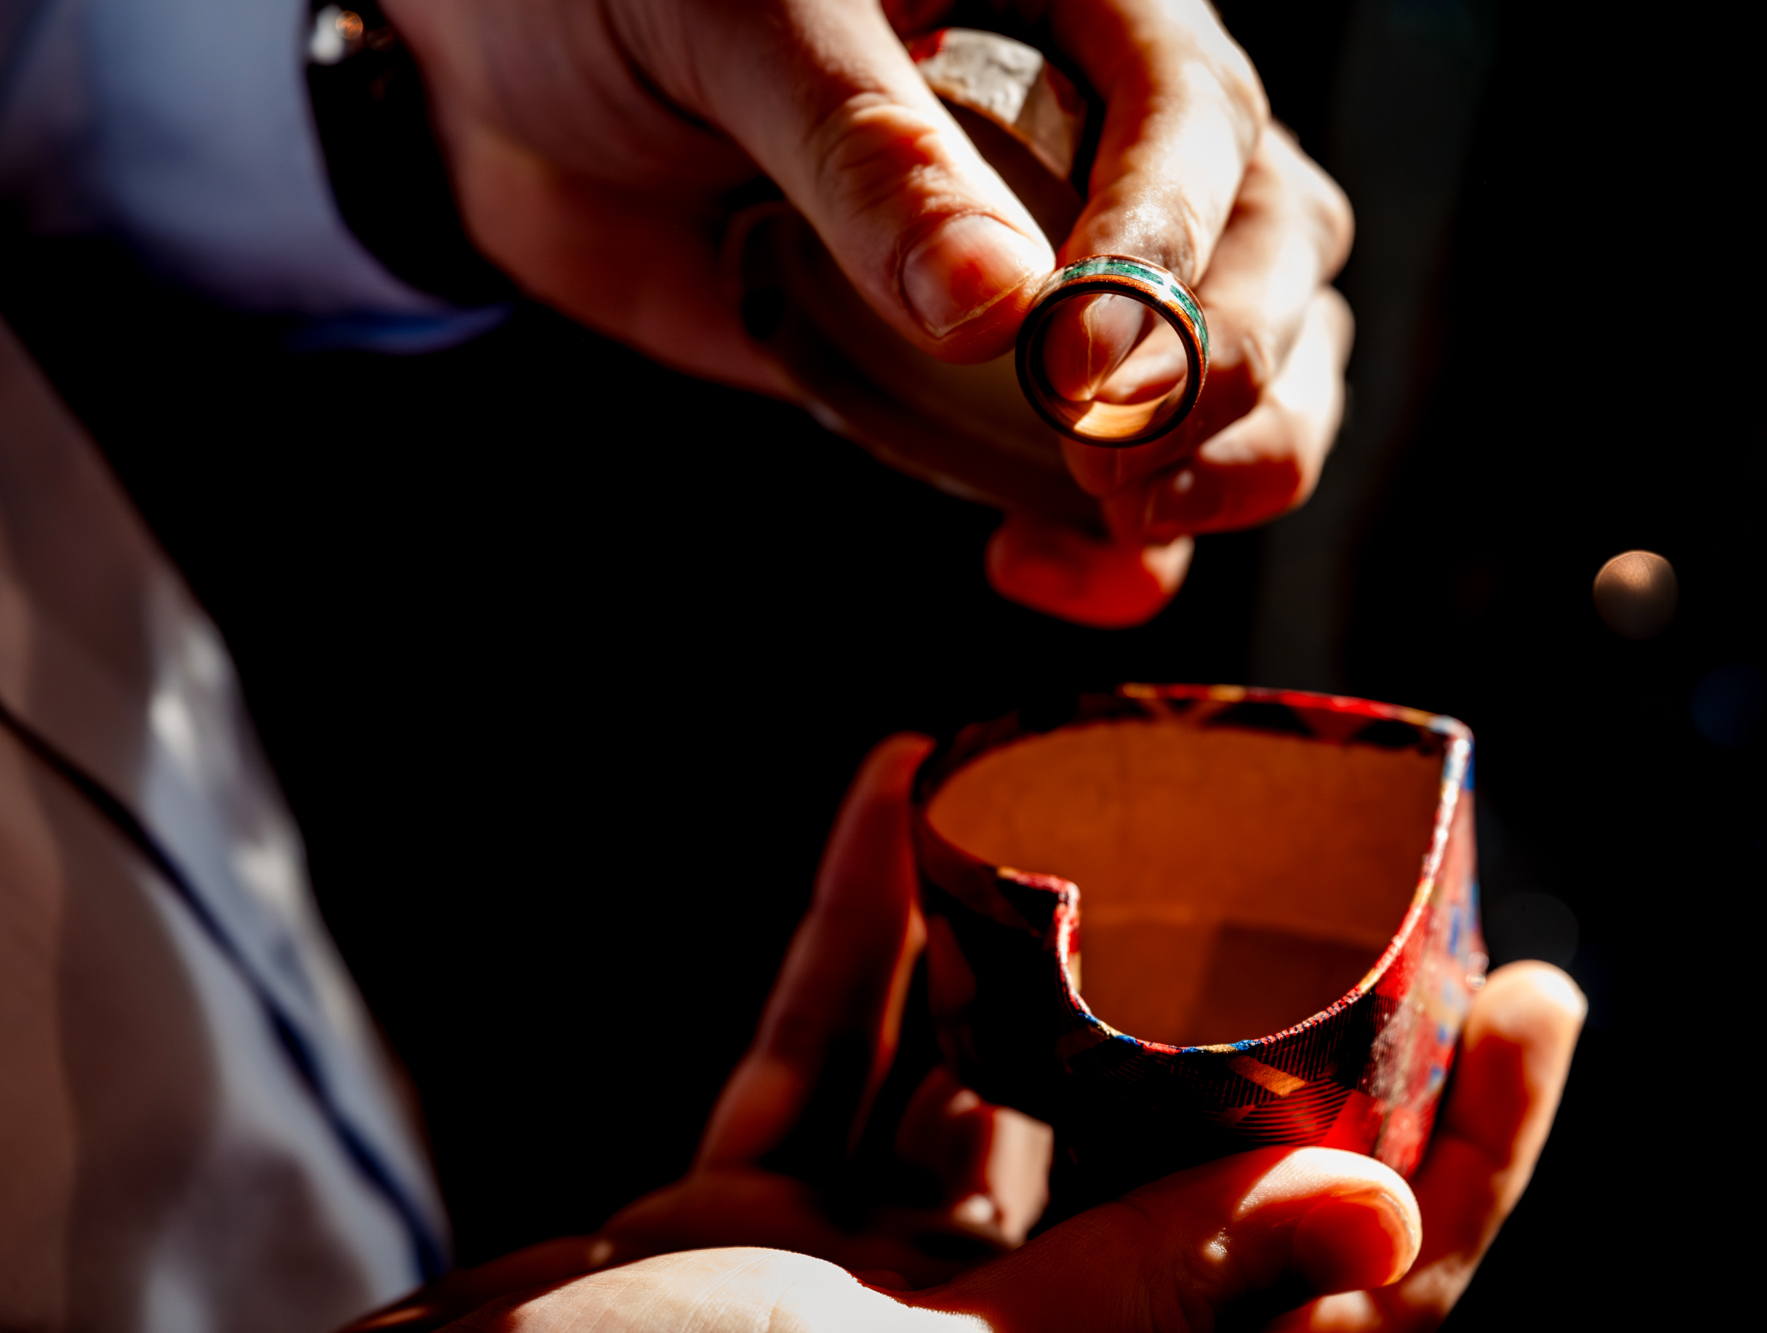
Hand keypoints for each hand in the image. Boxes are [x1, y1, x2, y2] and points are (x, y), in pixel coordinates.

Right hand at [361, 738, 1580, 1329]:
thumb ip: (1125, 1301)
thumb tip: (1366, 1212)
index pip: (1344, 1298)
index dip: (1468, 1162)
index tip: (1538, 997)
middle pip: (1189, 1155)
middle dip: (1259, 992)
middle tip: (1330, 833)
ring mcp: (871, 1275)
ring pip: (1000, 1069)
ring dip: (1034, 917)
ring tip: (1087, 764)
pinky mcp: (749, 1205)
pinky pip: (830, 1040)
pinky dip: (858, 918)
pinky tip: (889, 782)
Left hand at [386, 1, 1351, 627]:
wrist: (516, 87)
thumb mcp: (733, 26)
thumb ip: (864, 152)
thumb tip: (1001, 312)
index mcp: (1072, 0)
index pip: (1195, 113)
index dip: (1169, 238)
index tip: (1091, 357)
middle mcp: (1102, 130)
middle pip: (1269, 246)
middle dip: (1230, 365)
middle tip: (1124, 457)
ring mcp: (1064, 265)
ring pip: (1245, 362)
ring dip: (1231, 461)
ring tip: (1129, 520)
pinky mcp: (998, 380)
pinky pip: (1112, 469)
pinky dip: (1118, 545)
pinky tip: (1049, 566)